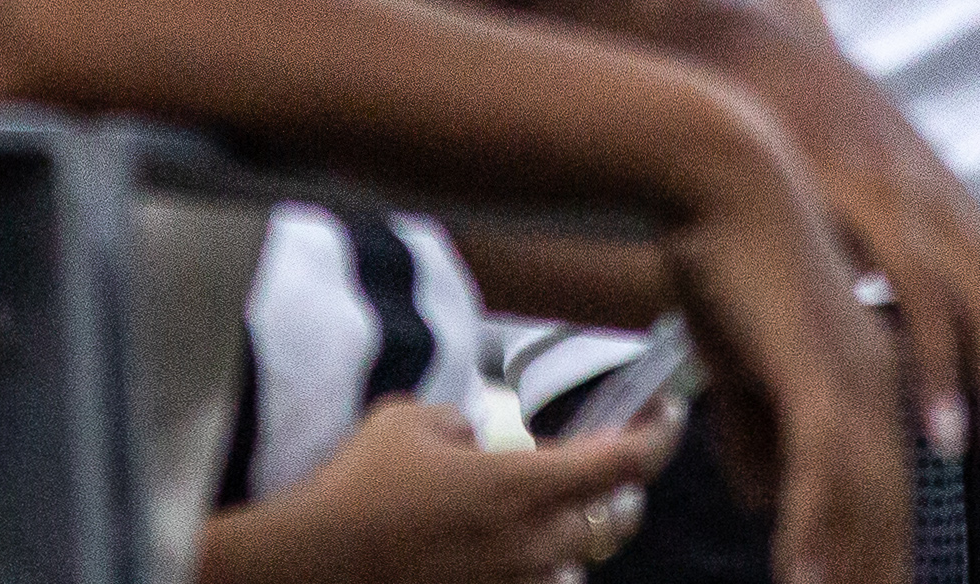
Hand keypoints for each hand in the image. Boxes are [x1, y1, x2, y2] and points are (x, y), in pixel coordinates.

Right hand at [227, 402, 680, 583]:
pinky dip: (538, 569)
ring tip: (545, 514)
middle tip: (604, 458)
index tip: (667, 411)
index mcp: (521, 485)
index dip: (658, 433)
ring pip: (578, 564)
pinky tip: (511, 549)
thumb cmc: (359, 487)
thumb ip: (464, 422)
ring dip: (574, 537)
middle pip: (617, 519)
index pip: (624, 462)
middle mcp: (529, 543)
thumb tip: (478, 438)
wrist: (313, 564)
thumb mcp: (412, 420)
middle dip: (617, 487)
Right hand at [652, 122, 909, 583]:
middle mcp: (881, 376)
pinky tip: (805, 577)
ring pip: (870, 493)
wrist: (720, 177)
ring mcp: (855, 371)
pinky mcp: (817, 364)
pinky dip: (818, 525)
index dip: (889, 550)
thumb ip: (759, 430)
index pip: (893, 485)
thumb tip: (765, 499)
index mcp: (875, 370)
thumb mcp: (743, 363)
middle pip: (894, 503)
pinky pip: (827, 464)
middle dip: (884, 570)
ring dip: (858, 564)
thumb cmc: (726, 262)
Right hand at [738, 34, 979, 497]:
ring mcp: (912, 202)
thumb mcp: (852, 198)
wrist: (738, 46)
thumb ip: (878, 267)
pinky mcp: (867, 205)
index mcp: (946, 210)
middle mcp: (944, 206)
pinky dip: (937, 366)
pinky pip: (918, 296)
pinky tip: (941, 426)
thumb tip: (900, 332)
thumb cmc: (781, 131)